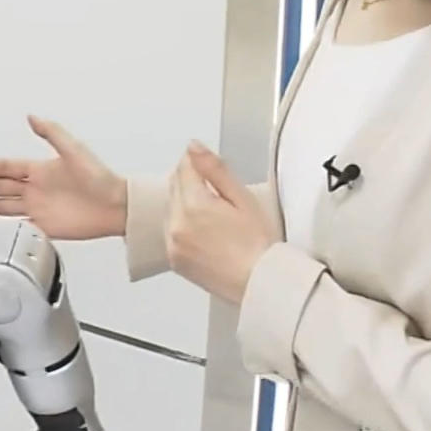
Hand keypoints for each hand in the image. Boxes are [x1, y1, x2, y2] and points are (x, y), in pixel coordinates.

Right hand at [0, 115, 128, 240]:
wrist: (115, 207)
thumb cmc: (101, 179)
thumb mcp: (74, 150)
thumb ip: (52, 133)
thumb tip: (32, 117)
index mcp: (39, 169)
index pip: (3, 167)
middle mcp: (35, 187)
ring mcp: (37, 206)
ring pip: (0, 204)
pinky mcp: (43, 225)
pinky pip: (15, 223)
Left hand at [165, 141, 283, 303]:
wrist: (259, 284)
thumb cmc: (259, 243)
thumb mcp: (243, 198)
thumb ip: (215, 170)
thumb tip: (192, 146)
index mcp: (193, 205)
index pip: (184, 167)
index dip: (200, 165)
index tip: (214, 174)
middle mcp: (175, 224)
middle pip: (174, 186)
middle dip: (192, 183)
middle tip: (220, 198)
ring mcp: (172, 244)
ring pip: (171, 208)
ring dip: (186, 205)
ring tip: (215, 219)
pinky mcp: (174, 260)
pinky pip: (171, 231)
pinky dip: (183, 226)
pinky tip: (207, 234)